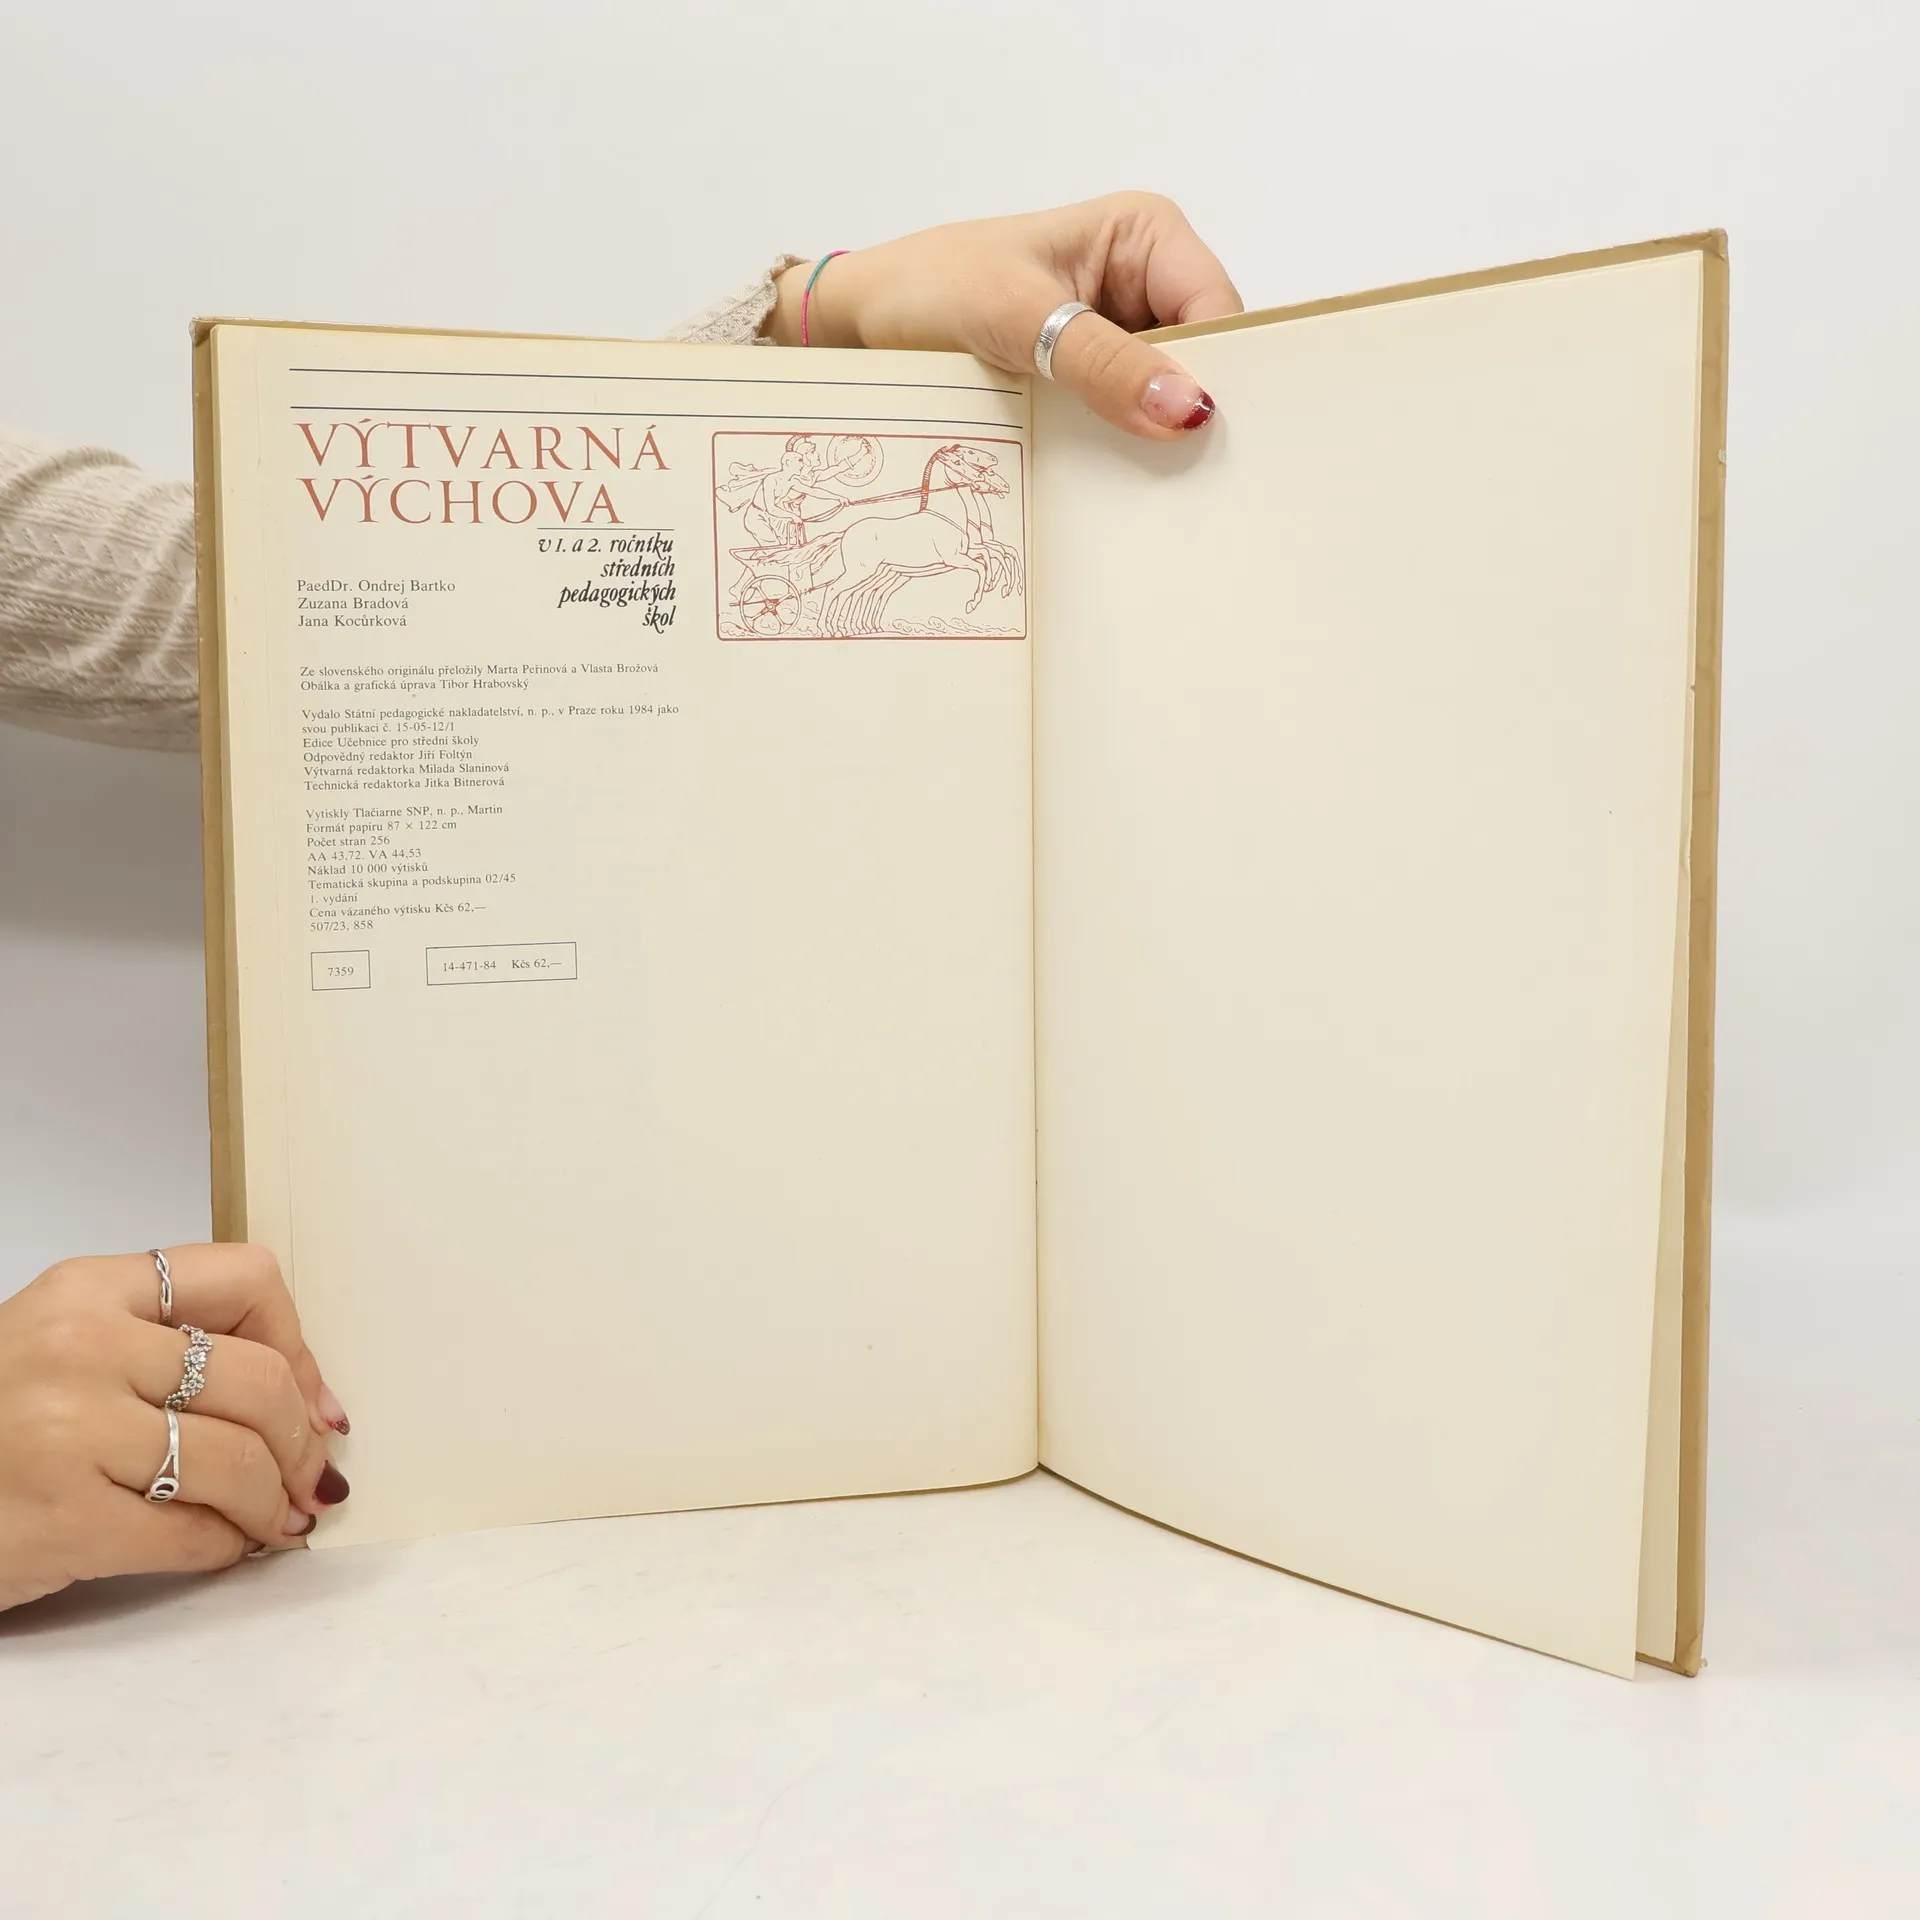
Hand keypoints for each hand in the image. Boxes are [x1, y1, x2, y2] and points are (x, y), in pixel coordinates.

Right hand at [0, 1244, 349, 1611]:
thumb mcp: (68, 1348)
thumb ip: (167, 1349)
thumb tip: (308, 1404)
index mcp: (89, 1289)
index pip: (246, 1280)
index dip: (301, 1347)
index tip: (314, 1400)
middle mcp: (82, 1348)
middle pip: (259, 1382)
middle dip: (302, 1442)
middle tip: (309, 1478)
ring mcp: (69, 1434)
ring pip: (237, 1462)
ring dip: (272, 1503)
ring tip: (273, 1520)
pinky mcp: (62, 1520)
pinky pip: (191, 1535)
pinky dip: (224, 1548)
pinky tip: (221, 1547)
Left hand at [767, 192, 1242, 440]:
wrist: (861, 323)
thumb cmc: (929, 288)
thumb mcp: (1017, 318)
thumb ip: (1103, 364)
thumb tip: (1187, 408)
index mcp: (1146, 234)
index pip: (1218, 309)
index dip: (1223, 373)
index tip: (1209, 439)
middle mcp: (1144, 282)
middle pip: (1204, 358)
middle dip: (1190, 412)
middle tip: (1188, 480)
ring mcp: (1119, 337)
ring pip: (1167, 399)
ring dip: (1153, 441)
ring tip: (1151, 490)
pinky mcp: (1091, 382)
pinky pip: (1127, 422)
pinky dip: (1122, 452)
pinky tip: (1116, 484)